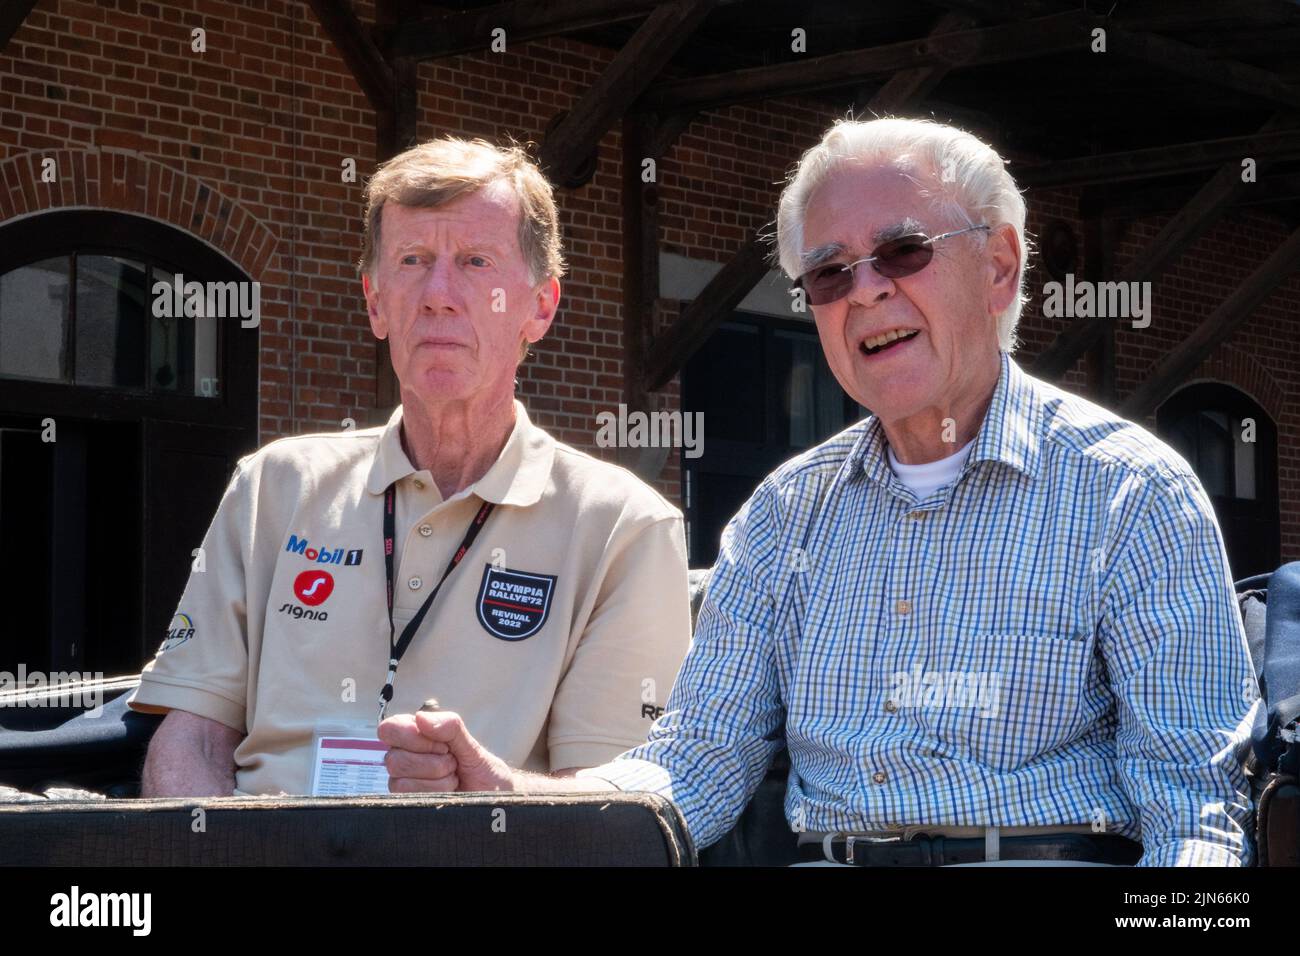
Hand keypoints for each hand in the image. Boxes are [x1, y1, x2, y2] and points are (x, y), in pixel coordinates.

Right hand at [377, 710, 514, 792]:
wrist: (495, 800)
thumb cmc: (483, 772)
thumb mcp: (472, 745)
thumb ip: (450, 727)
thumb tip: (420, 717)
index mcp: (416, 736)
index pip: (389, 729)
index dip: (412, 737)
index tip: (441, 744)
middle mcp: (405, 758)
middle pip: (394, 758)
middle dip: (432, 762)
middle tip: (452, 762)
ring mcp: (405, 782)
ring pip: (400, 781)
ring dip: (436, 779)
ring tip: (452, 777)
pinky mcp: (408, 803)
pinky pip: (408, 797)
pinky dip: (435, 792)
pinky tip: (448, 791)